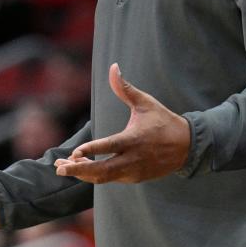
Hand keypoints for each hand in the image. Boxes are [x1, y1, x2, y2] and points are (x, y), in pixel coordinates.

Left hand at [54, 62, 190, 183]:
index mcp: (134, 139)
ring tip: (63, 169)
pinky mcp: (135, 178)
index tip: (75, 152)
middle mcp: (133, 159)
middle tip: (59, 168)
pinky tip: (81, 169)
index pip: (109, 147)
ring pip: (104, 178)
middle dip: (79, 170)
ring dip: (83, 174)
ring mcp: (134, 172)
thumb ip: (125, 88)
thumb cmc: (163, 121)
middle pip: (102, 170)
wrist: (187, 146)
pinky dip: (95, 176)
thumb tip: (113, 67)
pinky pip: (111, 179)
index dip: (92, 150)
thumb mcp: (145, 102)